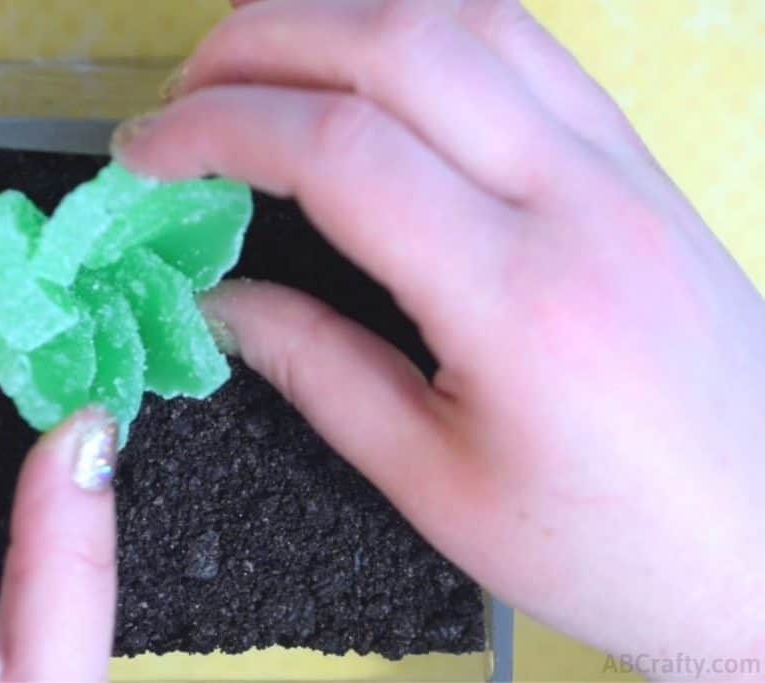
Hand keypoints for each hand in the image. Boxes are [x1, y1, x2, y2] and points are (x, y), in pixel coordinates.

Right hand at [113, 0, 764, 670]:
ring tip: (263, 68)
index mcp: (517, 298)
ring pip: (470, 16)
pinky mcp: (640, 165)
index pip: (342, 147)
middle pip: (401, 40)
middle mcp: (579, 199)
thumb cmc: (610, 546)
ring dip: (343, 16)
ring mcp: (623, 167)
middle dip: (261, 42)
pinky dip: (427, 29)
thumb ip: (315, 370)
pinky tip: (375, 70)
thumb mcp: (437, 486)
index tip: (145, 157)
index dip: (218, 130)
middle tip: (182, 97)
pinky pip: (527, 47)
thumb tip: (218, 299)